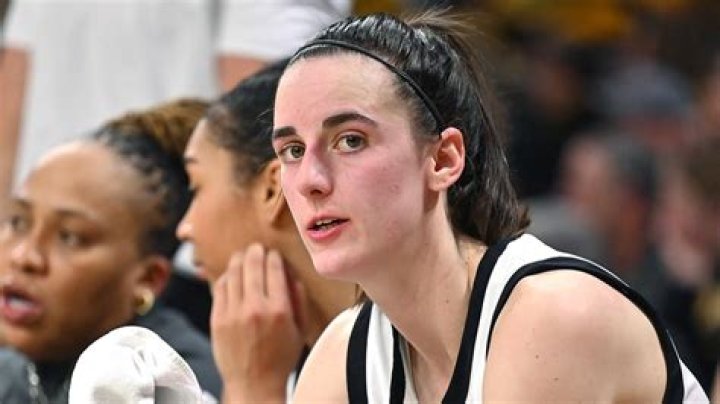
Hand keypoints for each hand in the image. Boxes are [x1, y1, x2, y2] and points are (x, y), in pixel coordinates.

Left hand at [211, 243, 306, 402]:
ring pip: (233, 273)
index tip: (273, 253)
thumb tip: (292, 275)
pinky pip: (219, 288)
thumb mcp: (300, 330)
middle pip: (252, 265)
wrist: (253, 385)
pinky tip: (231, 275)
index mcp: (279, 310)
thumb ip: (299, 300)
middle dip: (255, 252)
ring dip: (239, 260)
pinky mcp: (217, 319)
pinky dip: (226, 277)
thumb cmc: (280, 359)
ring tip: (242, 256)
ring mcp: (233, 313)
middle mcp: (255, 308)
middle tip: (256, 248)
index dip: (273, 256)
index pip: (274, 269)